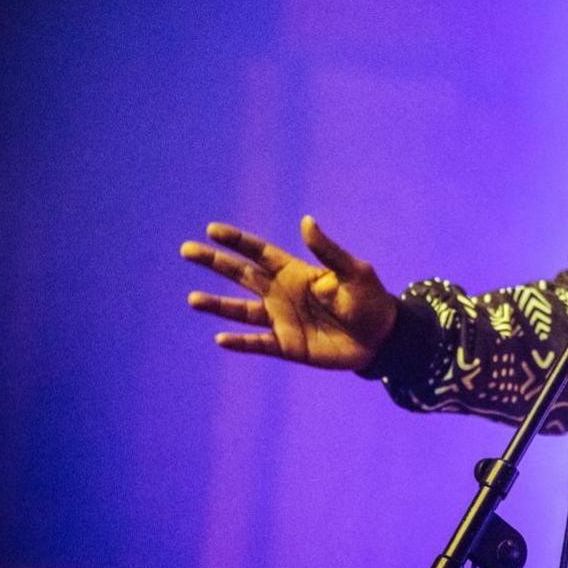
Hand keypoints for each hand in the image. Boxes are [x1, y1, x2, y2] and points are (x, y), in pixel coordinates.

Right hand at [180, 216, 397, 369]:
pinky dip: (240, 342)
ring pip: (242, 310)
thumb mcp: (353, 272)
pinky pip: (258, 344)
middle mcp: (282, 294)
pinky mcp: (287, 345)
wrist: (381, 337)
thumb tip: (306, 221)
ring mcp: (282, 320)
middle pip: (241, 275)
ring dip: (217, 305)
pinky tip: (221, 338)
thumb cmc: (369, 300)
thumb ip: (327, 251)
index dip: (237, 241)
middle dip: (215, 262)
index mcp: (295, 272)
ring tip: (193, 299)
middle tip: (186, 249)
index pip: (259, 253)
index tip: (212, 230)